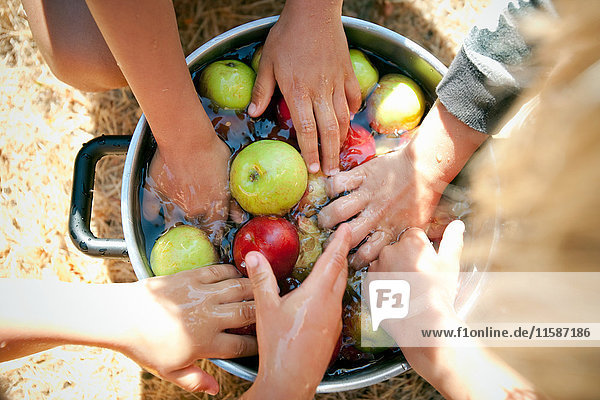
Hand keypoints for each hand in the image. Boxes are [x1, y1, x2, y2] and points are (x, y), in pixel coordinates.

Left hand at [124, 264, 256, 394]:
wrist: (122, 317)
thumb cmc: (145, 345)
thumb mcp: (170, 371)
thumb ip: (195, 380)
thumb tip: (215, 389)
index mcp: (206, 343)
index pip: (243, 345)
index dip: (257, 345)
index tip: (264, 343)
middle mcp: (209, 317)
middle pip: (248, 312)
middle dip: (265, 312)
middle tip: (272, 310)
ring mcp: (202, 294)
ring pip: (239, 288)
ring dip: (254, 289)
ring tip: (262, 290)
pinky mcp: (193, 276)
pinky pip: (221, 271)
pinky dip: (233, 272)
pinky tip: (238, 276)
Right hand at [148, 135, 230, 230]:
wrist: (186, 138)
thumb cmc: (211, 151)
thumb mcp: (228, 174)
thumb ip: (231, 199)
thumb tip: (240, 217)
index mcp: (214, 206)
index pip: (215, 229)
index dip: (214, 235)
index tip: (213, 237)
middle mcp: (194, 209)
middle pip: (195, 224)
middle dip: (196, 224)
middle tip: (195, 218)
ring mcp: (173, 202)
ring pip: (174, 218)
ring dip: (176, 219)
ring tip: (175, 219)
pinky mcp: (156, 192)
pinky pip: (151, 208)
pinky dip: (151, 211)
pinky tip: (153, 214)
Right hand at [242, 225, 351, 399]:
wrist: (291, 381)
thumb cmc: (278, 345)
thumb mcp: (266, 309)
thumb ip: (262, 280)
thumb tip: (253, 256)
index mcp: (317, 294)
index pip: (333, 260)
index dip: (341, 241)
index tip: (348, 228)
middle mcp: (331, 304)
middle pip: (341, 272)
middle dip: (342, 254)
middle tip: (342, 240)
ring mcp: (334, 319)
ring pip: (340, 289)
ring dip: (339, 273)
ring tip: (334, 263)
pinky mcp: (333, 332)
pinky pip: (337, 304)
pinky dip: (334, 292)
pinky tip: (323, 296)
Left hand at [247, 0, 361, 174]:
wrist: (314, 11)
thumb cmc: (287, 35)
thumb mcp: (268, 61)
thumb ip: (262, 89)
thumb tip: (253, 113)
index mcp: (298, 92)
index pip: (306, 130)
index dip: (310, 152)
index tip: (311, 169)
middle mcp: (320, 92)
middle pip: (328, 131)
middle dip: (330, 155)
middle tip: (331, 173)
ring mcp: (337, 83)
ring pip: (343, 118)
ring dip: (341, 139)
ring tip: (340, 154)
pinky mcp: (348, 73)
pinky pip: (353, 97)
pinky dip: (352, 111)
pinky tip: (349, 119)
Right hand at [318, 101, 487, 267]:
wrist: (427, 167)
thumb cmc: (422, 197)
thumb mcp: (416, 225)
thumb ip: (400, 241)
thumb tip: (391, 256)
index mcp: (390, 230)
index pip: (366, 254)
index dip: (353, 259)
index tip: (348, 256)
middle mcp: (377, 215)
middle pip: (347, 234)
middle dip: (334, 239)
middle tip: (331, 238)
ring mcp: (368, 194)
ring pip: (338, 210)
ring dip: (327, 216)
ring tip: (326, 218)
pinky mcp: (363, 175)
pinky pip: (339, 182)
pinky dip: (331, 187)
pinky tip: (334, 191)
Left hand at [370, 222, 539, 399]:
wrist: (422, 324)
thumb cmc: (438, 294)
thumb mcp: (450, 264)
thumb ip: (452, 240)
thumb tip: (457, 224)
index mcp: (410, 242)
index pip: (414, 235)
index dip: (421, 248)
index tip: (426, 261)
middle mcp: (389, 251)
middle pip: (397, 248)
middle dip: (405, 257)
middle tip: (417, 276)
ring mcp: (376, 268)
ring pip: (384, 262)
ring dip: (391, 270)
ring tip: (406, 288)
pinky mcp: (368, 285)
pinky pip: (374, 279)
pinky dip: (382, 284)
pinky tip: (395, 295)